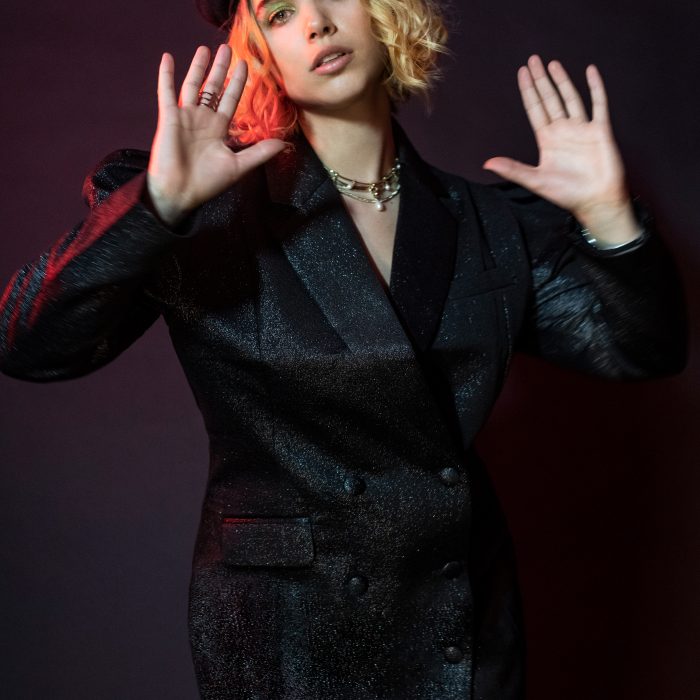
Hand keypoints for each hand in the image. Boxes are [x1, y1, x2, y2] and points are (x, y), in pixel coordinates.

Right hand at [147, 44, 285, 225]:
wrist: (180, 193)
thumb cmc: (207, 183)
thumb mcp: (239, 166)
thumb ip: (260, 153)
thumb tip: (284, 144)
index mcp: (219, 130)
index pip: (231, 100)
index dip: (238, 83)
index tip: (245, 65)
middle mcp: (203, 120)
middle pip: (214, 89)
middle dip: (221, 70)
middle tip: (227, 49)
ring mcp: (186, 117)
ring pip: (193, 86)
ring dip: (199, 67)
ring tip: (205, 49)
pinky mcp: (169, 118)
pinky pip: (167, 92)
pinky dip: (166, 75)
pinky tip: (168, 57)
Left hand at [484, 55, 638, 243]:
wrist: (595, 201)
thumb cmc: (566, 194)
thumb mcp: (535, 180)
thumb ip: (513, 169)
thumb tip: (487, 163)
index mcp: (547, 141)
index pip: (535, 110)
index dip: (528, 91)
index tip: (521, 73)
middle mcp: (563, 131)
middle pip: (550, 99)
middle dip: (541, 80)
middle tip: (533, 60)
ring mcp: (582, 129)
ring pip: (570, 98)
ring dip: (562, 81)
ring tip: (552, 63)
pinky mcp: (600, 131)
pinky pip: (598, 104)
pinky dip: (595, 88)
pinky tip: (590, 71)